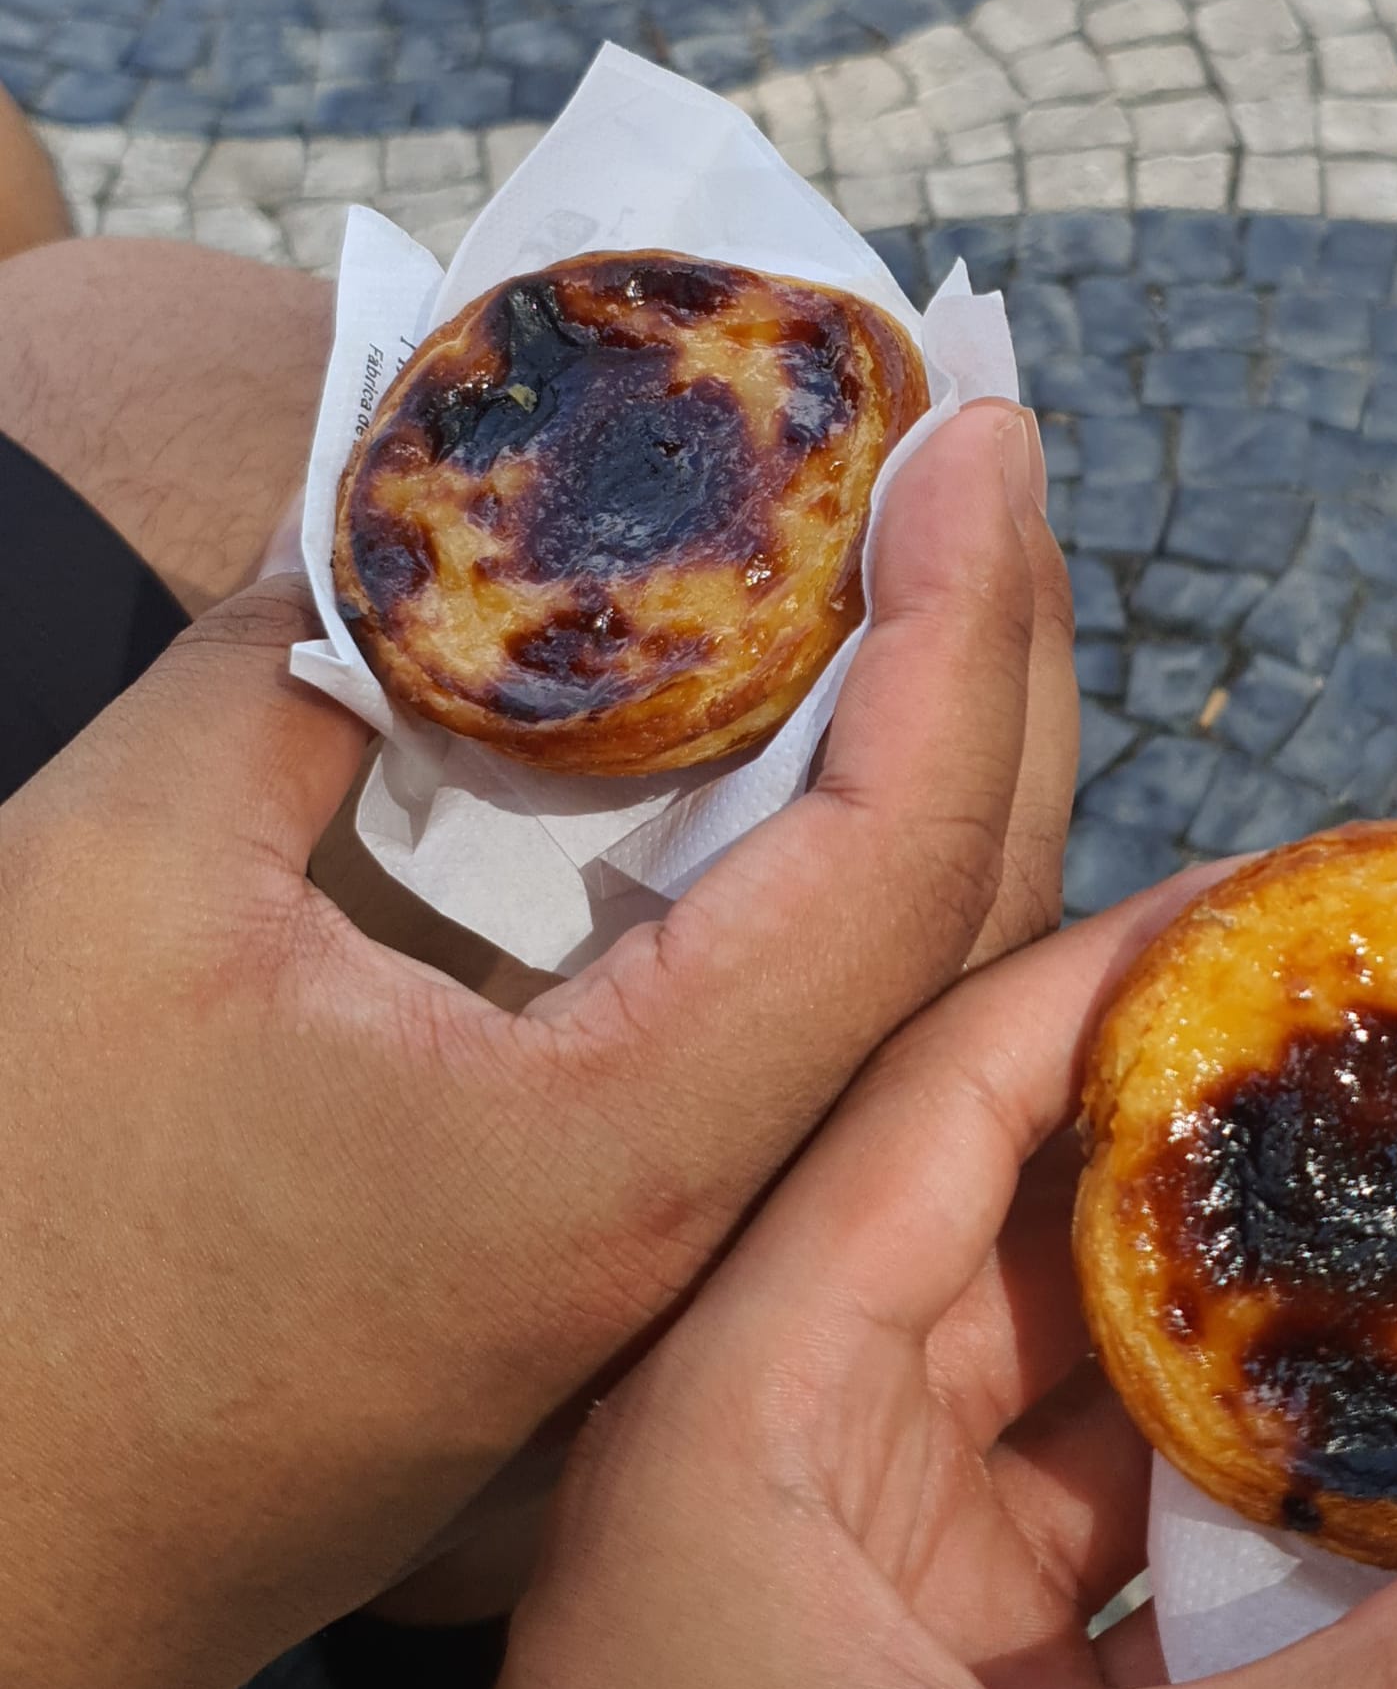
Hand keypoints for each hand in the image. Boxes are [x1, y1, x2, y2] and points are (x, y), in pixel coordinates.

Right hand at [0, 401, 1073, 1688]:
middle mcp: (727, 1213)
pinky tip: (832, 749)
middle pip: (961, 915)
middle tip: (988, 464)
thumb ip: (282, 678)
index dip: (964, 623)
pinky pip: (815, 1030)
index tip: (980, 431)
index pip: (905, 855)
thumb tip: (400, 527)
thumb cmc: (14, 1257)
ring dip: (954, 760)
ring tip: (948, 569)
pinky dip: (854, 864)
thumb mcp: (113, 904)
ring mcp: (702, 1239)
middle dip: (1004, 666)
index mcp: (639, 1147)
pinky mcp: (646, 1232)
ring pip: (910, 982)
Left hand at [437, 873, 1396, 1688]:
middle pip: (1039, 1213)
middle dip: (1224, 1139)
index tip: (1290, 904)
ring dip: (1256, 1323)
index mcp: (753, 1389)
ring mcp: (877, 1548)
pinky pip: (1115, 1521)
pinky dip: (1246, 1495)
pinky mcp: (940, 1664)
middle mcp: (808, 1427)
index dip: (1119, 973)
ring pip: (1094, 1373)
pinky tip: (1389, 1467)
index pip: (947, 1091)